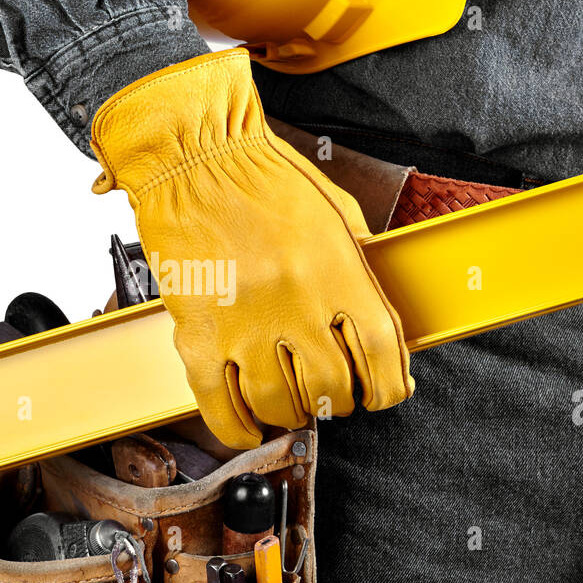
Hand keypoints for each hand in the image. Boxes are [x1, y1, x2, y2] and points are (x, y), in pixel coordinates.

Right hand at [90, 49, 411, 449]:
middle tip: (335, 392)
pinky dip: (237, 428)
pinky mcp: (195, 332)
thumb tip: (384, 330)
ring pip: (279, 405)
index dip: (390, 387)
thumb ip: (363, 274)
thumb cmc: (267, 180)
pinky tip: (251, 426)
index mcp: (338, 275)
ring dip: (294, 413)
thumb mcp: (340, 218)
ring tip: (295, 400)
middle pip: (333, 389)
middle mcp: (294, 305)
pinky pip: (218, 404)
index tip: (385, 392)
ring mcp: (243, 324)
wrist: (192, 154)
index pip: (382, 356)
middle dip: (341, 400)